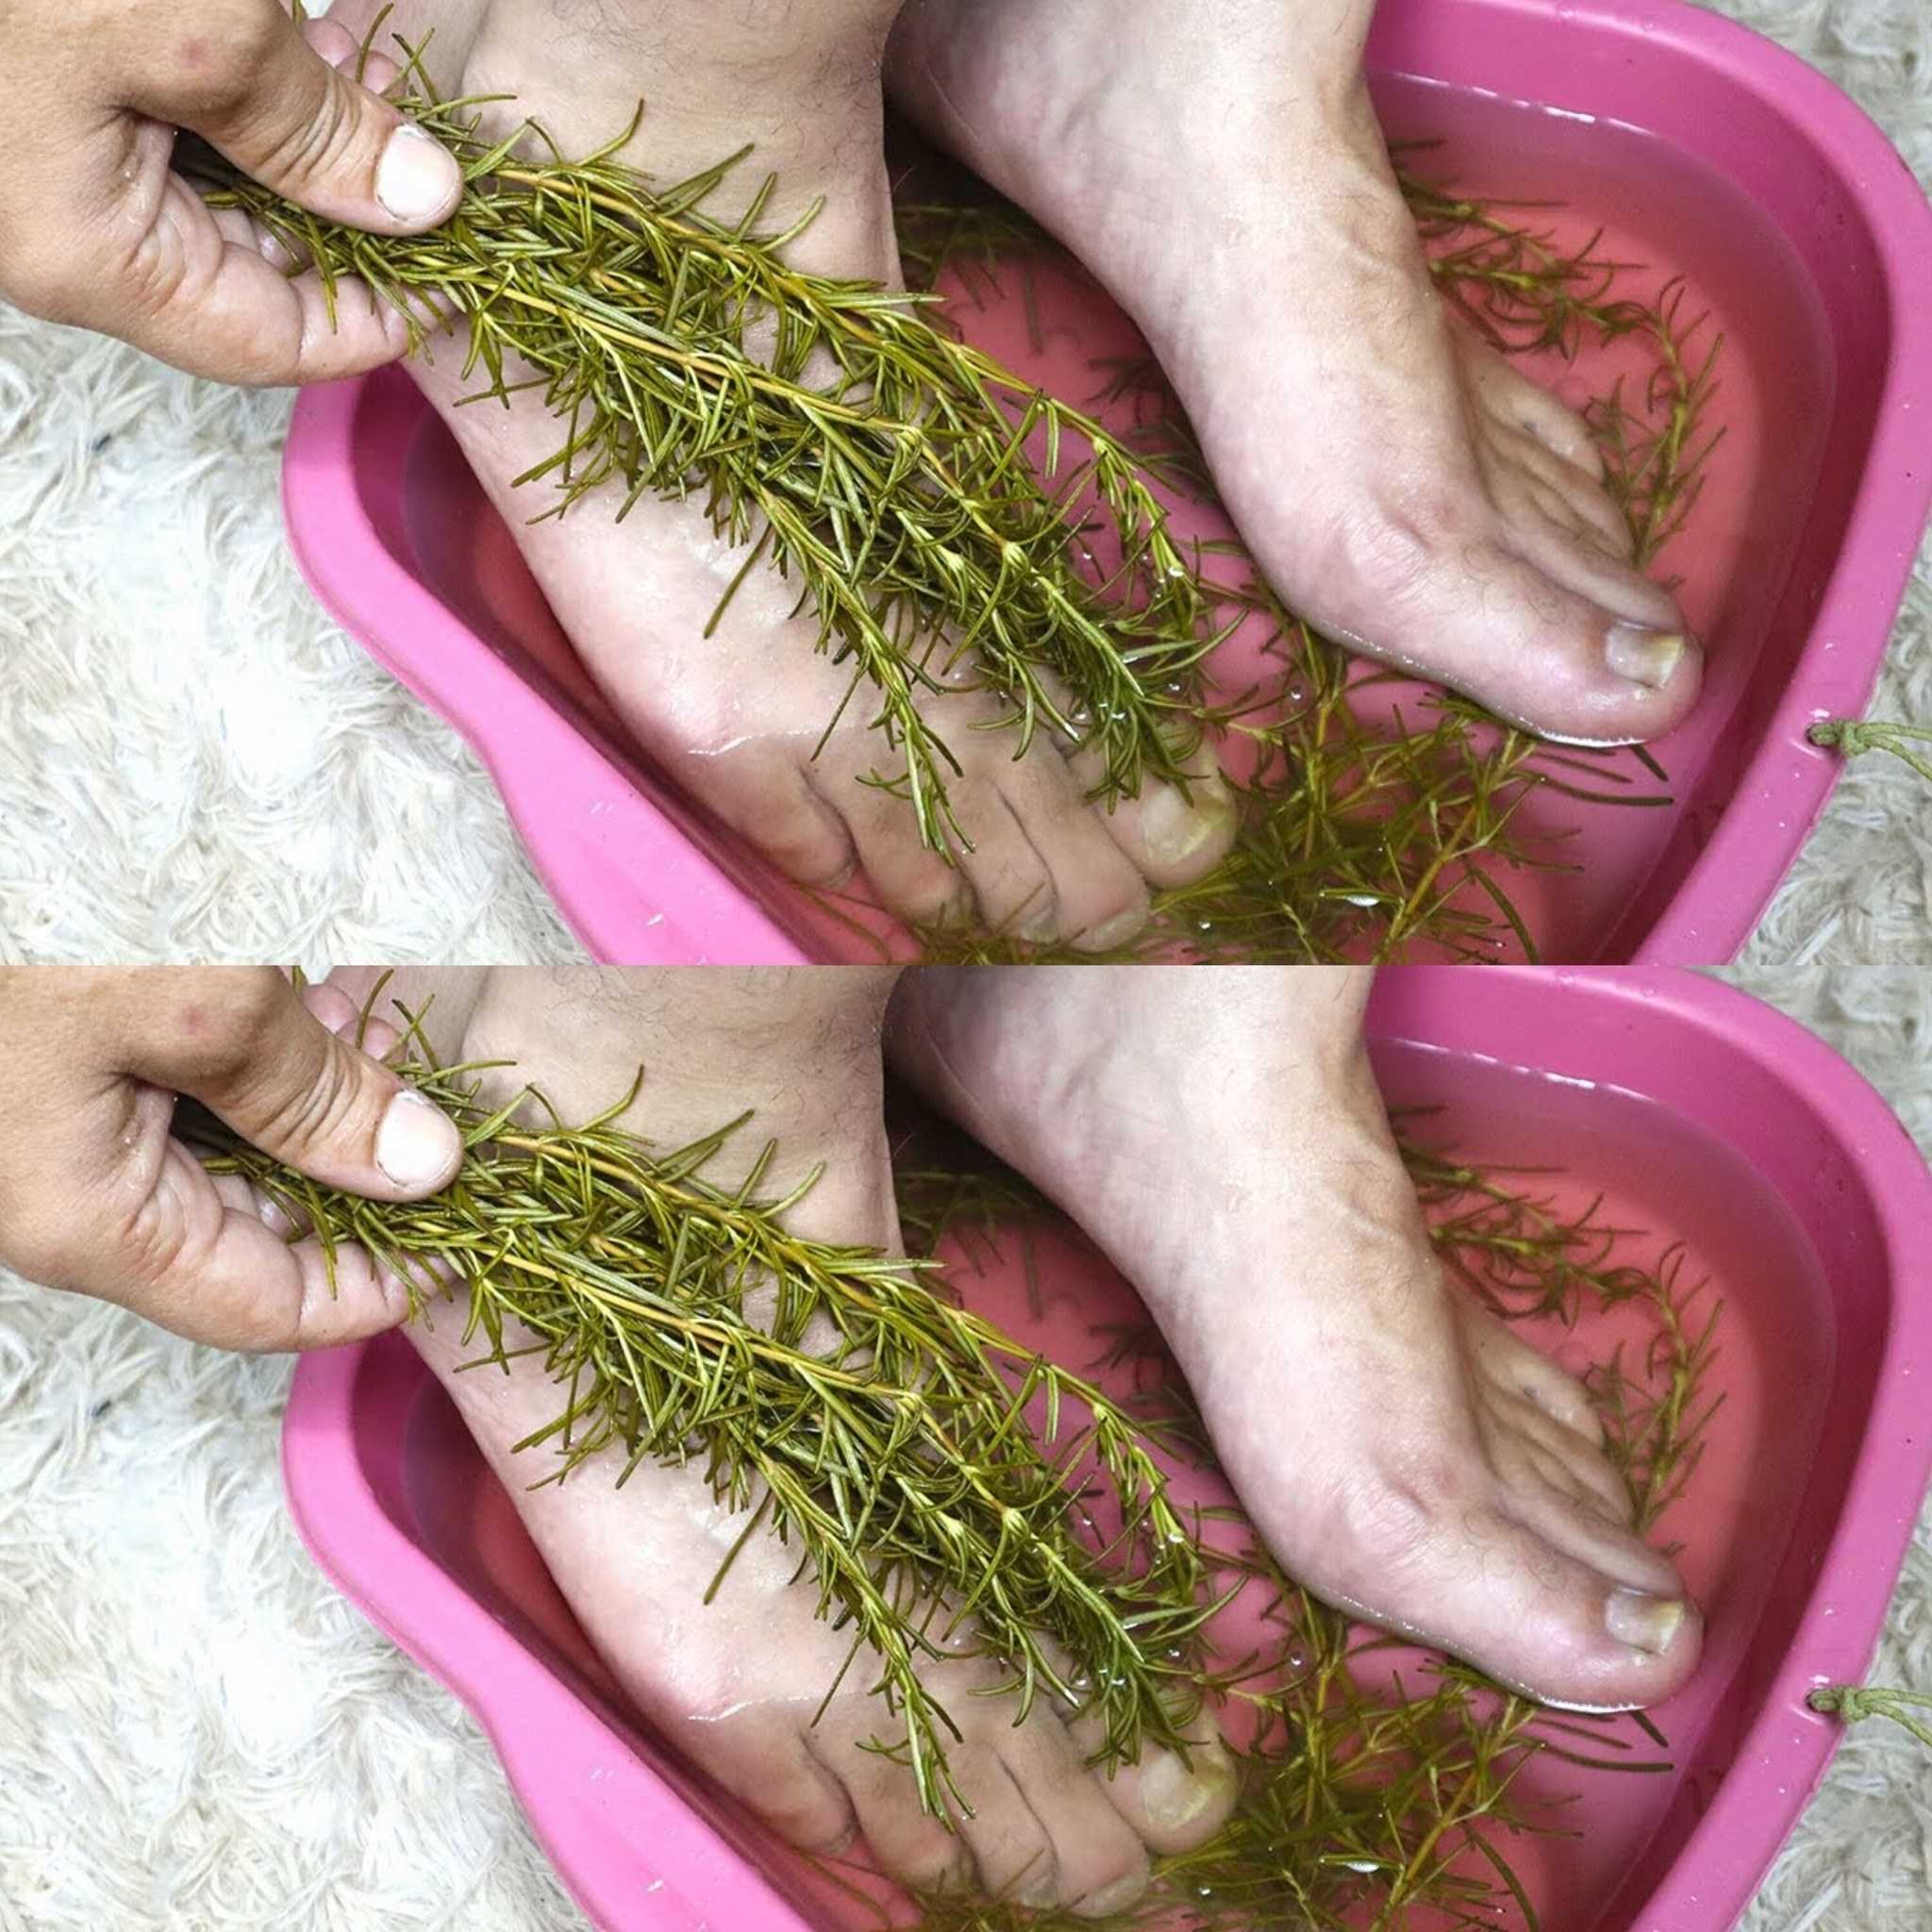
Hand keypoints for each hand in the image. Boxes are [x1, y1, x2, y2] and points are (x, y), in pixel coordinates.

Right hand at [0, 0, 461, 382]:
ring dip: (308, 155)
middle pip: (252, 276)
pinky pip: (174, 135)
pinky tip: (305, 58)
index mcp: (90, 258)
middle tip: (435, 162)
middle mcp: (65, 236)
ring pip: (220, 198)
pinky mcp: (47, 98)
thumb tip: (424, 197)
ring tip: (382, 97)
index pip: (273, 345)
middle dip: (354, 225)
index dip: (381, 318)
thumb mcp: (187, 28)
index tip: (466, 272)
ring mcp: (50, 170)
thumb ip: (311, 131)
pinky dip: (248, 105)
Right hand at [0, 967, 463, 1348]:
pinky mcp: (91, 1094)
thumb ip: (309, 1092)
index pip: (277, 1312)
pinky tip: (307, 1003)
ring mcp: (89, 1155)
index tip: (472, 1224)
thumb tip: (427, 1165)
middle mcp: (96, 1213)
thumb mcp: (186, 1008)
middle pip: (271, 1237)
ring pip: (247, 1166)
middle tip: (427, 1093)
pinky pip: (207, 1110)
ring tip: (366, 1029)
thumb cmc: (20, 948)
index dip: (386, 1281)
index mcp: (105, 1229)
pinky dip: (272, 1068)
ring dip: (323, 1107)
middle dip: (364, 1171)